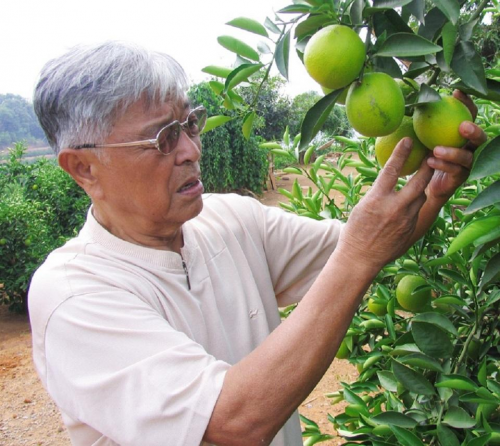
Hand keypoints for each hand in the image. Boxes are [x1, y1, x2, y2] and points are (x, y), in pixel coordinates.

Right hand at [337, 138, 434, 269]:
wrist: (360, 258)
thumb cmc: (355, 231)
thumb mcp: (362, 207)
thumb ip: (378, 193)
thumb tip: (388, 180)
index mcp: (377, 200)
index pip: (391, 170)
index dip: (401, 153)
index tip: (409, 140)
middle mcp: (394, 208)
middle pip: (418, 182)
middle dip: (427, 167)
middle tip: (431, 156)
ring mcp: (405, 220)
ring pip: (420, 197)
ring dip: (419, 189)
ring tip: (418, 182)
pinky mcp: (411, 230)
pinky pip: (417, 212)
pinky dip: (414, 206)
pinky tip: (408, 206)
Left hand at [425, 90, 487, 200]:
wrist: (423, 183)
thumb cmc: (424, 154)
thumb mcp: (423, 137)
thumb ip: (424, 122)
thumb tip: (415, 101)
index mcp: (463, 135)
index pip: (470, 116)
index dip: (467, 104)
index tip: (456, 93)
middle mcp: (470, 148)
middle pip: (480, 138)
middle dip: (474, 131)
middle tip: (462, 126)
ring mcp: (467, 165)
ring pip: (467, 157)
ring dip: (453, 152)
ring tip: (436, 150)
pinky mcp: (459, 178)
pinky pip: (454, 171)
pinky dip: (442, 165)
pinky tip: (429, 161)